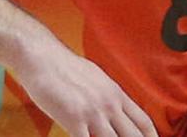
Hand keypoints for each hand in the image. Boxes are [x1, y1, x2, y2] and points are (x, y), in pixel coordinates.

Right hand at [13, 42, 157, 136]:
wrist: (43, 58)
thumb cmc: (65, 67)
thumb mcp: (96, 79)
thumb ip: (107, 97)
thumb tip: (114, 110)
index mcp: (116, 94)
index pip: (143, 121)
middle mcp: (109, 104)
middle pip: (133, 136)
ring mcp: (93, 112)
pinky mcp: (74, 119)